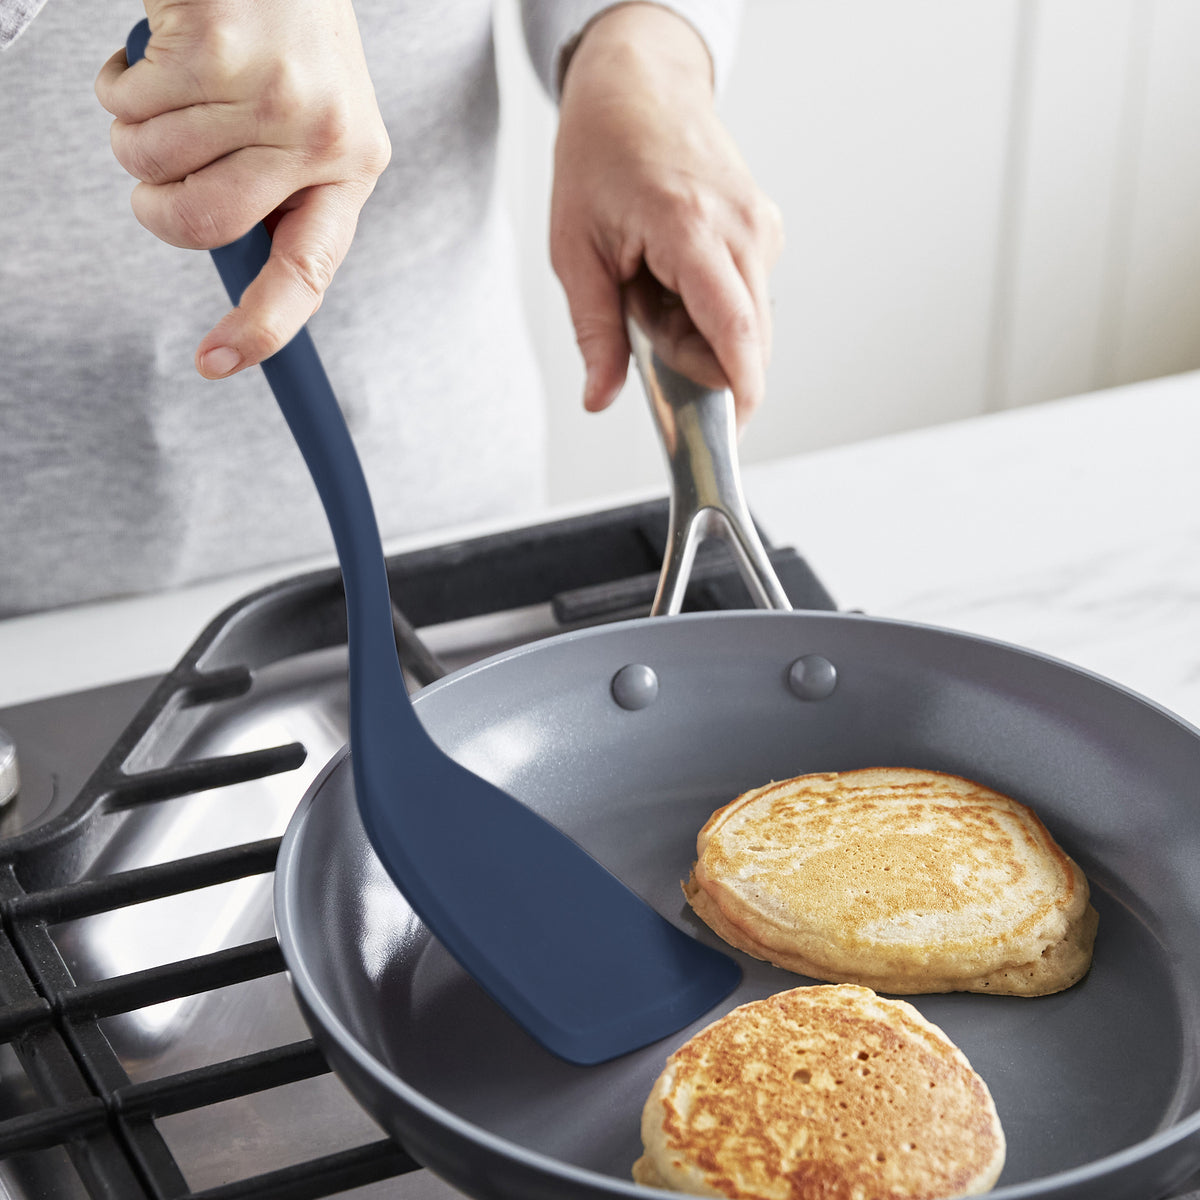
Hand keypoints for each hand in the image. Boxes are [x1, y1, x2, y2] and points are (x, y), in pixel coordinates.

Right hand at [95, 0, 390, 378]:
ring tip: (171, 87)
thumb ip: (277, 188)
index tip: (214, 363)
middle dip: (154, 204)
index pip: (309, 271)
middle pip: (201, 224)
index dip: (261, 327)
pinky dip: (118, 80)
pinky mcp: (214, 46)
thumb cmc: (287, 41)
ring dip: (133, 130)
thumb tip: (230, 256)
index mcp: (353, 168)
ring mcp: (270, 91)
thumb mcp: (310, 122)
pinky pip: (125, 102)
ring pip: (149, 160)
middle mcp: (323, 136)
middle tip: (157, 166)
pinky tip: (158, 49)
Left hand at [550, 3, 782, 424]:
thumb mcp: (575, 251)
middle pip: (750, 337)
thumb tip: (600, 396)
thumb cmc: (601, 156)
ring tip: (655, 290)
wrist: (636, 86)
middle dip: (704, 364)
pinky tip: (677, 276)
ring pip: (750, 321)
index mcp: (691, 228)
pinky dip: (714, 306)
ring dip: (705, 332)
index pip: (736, 331)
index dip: (742, 392)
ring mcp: (762, 224)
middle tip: (648, 332)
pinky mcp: (767, 227)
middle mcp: (742, 226)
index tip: (731, 432)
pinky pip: (749, 295)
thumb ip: (594, 332)